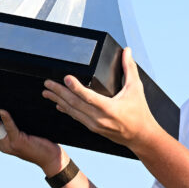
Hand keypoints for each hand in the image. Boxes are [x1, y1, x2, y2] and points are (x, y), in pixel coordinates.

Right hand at [0, 104, 62, 172]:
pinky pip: (11, 128)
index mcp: (0, 142)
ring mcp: (9, 144)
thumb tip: (3, 109)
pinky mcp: (19, 141)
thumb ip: (11, 126)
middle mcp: (2, 144)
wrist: (50, 159)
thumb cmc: (38, 144)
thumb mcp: (21, 134)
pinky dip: (6, 118)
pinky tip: (1, 110)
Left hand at [42, 48, 161, 149]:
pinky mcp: (93, 128)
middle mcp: (99, 118)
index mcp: (110, 108)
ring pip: (72, 111)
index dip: (76, 87)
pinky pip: (76, 117)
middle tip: (48, 83)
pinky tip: (58, 104)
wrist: (140, 136)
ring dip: (59, 100)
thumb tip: (127, 51)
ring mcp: (94, 125)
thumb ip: (129, 68)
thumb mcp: (136, 88)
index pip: (89, 97)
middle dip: (59, 92)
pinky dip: (66, 109)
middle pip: (75, 104)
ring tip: (47, 92)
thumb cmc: (139, 113)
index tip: (66, 78)